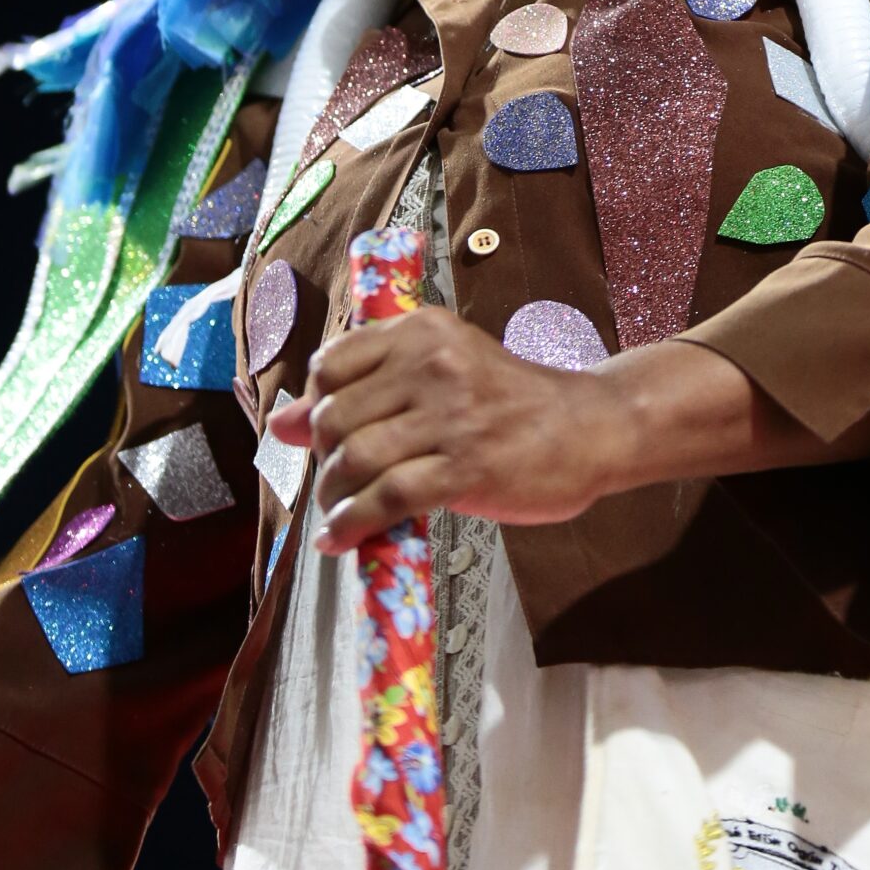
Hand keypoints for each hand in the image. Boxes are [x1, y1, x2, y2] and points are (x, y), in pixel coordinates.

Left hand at [269, 304, 629, 553]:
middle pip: (337, 416)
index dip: (317, 406)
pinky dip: (353, 525)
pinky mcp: (467, 468)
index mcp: (425, 332)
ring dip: (334, 496)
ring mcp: (452, 416)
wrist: (589, 428)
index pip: (333, 364)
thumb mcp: (444, 373)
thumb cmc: (512, 401)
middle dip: (324, 460)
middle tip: (337, 482)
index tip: (326, 435)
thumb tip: (281, 423)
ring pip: (355, 459)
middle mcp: (434, 364)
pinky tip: (344, 538)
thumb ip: (366, 390)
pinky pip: (386, 499)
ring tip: (339, 513)